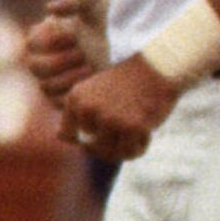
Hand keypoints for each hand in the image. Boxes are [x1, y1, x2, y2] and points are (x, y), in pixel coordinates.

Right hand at [25, 0, 110, 106]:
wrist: (129, 35)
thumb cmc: (106, 14)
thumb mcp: (94, 1)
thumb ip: (73, 0)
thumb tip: (50, 9)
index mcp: (43, 36)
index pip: (31, 43)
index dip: (50, 41)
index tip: (74, 34)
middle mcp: (44, 58)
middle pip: (36, 67)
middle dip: (60, 61)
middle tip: (83, 53)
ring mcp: (56, 78)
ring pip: (46, 87)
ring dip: (68, 78)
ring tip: (91, 66)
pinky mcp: (69, 93)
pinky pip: (60, 103)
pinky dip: (72, 94)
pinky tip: (93, 80)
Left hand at [59, 56, 180, 160]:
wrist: (159, 67)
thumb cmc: (129, 83)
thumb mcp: (95, 92)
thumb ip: (78, 114)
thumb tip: (61, 138)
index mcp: (76, 99)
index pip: (69, 136)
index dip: (86, 136)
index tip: (104, 127)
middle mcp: (89, 109)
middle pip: (91, 148)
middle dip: (109, 144)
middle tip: (125, 131)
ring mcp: (111, 118)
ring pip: (110, 154)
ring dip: (124, 148)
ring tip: (136, 134)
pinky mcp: (133, 127)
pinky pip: (131, 153)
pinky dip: (140, 147)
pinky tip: (147, 133)